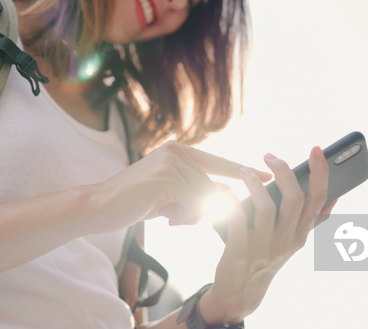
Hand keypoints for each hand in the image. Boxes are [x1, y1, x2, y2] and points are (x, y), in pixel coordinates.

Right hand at [89, 141, 270, 232]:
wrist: (98, 206)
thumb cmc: (133, 203)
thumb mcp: (169, 196)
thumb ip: (194, 193)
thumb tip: (226, 201)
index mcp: (178, 151)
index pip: (218, 162)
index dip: (243, 170)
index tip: (270, 173)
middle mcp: (177, 151)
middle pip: (211, 188)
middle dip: (197, 210)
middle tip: (173, 216)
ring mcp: (172, 162)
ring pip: (204, 197)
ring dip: (188, 215)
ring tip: (163, 214)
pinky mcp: (167, 177)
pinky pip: (195, 202)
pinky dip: (184, 215)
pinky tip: (164, 216)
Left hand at [199, 146, 335, 324]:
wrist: (241, 292)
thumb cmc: (266, 257)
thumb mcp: (293, 241)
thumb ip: (311, 220)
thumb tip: (334, 195)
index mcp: (300, 234)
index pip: (319, 200)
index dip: (320, 173)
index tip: (317, 150)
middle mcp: (287, 240)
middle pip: (295, 199)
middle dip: (285, 171)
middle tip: (270, 155)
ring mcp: (264, 247)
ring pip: (267, 208)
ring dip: (255, 184)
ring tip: (245, 171)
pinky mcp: (240, 252)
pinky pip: (236, 220)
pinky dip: (230, 201)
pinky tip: (225, 191)